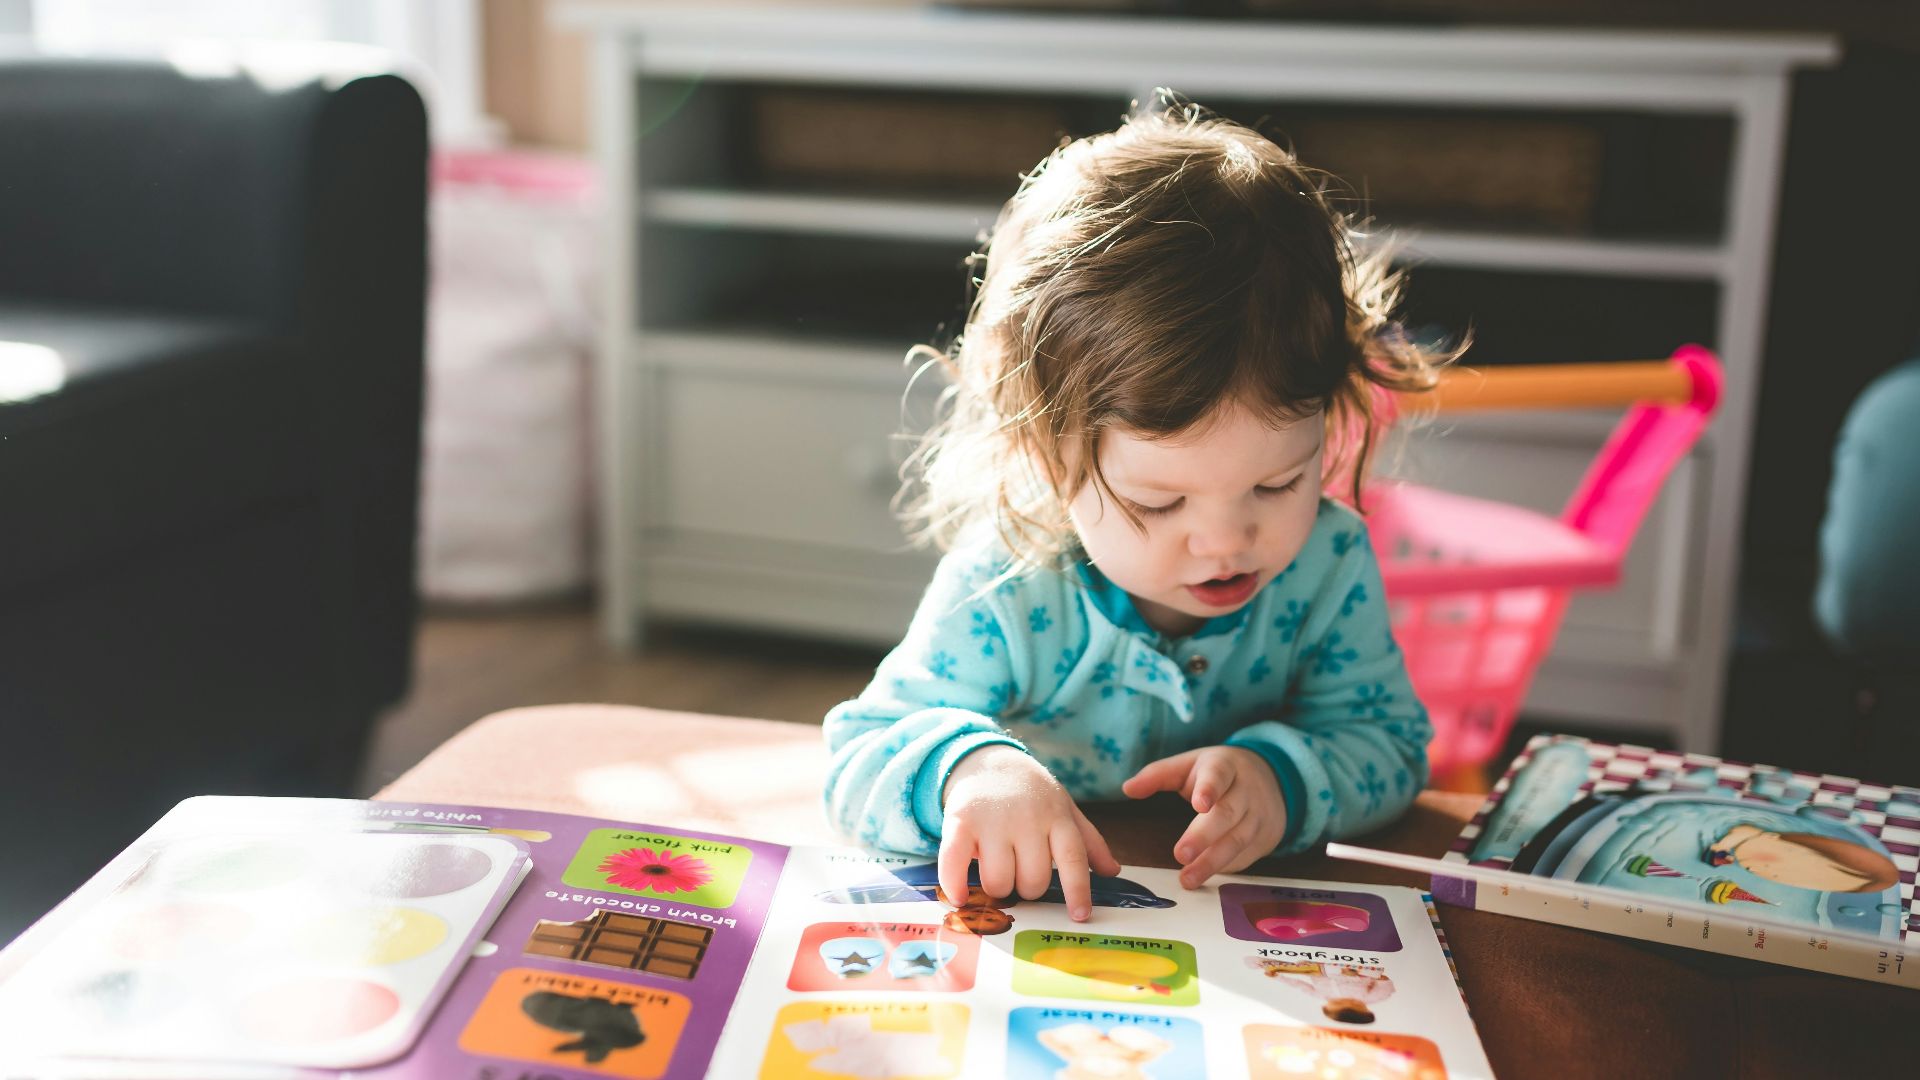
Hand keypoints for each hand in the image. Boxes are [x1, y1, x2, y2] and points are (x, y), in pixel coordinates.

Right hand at [940, 745, 1120, 920]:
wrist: (987, 760)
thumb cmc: (1031, 793)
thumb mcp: (1063, 808)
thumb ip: (1088, 841)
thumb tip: (1112, 872)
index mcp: (1056, 817)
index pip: (1072, 858)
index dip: (1077, 890)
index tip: (1080, 915)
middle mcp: (1026, 819)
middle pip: (1032, 881)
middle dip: (1027, 888)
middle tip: (1020, 873)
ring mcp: (992, 821)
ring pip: (998, 881)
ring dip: (998, 887)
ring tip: (996, 870)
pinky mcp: (960, 821)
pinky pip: (955, 862)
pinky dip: (955, 885)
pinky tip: (960, 897)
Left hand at [1121, 745, 1285, 888]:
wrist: (1271, 779)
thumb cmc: (1218, 774)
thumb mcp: (1190, 765)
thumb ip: (1158, 775)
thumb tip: (1127, 789)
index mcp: (1224, 766)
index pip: (1218, 775)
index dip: (1210, 789)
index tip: (1200, 804)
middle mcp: (1246, 790)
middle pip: (1227, 813)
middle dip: (1204, 836)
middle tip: (1180, 854)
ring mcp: (1258, 815)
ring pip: (1238, 840)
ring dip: (1212, 862)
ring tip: (1187, 879)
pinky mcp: (1264, 838)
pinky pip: (1245, 856)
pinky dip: (1225, 868)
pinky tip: (1206, 878)